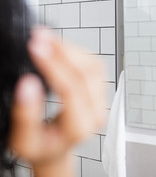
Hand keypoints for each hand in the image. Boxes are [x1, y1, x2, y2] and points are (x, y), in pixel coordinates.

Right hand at [10, 28, 105, 175]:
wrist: (55, 149)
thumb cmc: (42, 145)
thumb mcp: (24, 140)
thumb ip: (26, 114)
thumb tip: (28, 84)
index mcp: (79, 127)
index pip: (71, 89)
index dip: (53, 65)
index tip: (35, 47)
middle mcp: (96, 113)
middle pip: (87, 72)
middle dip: (62, 50)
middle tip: (40, 36)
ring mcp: (101, 101)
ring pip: (94, 65)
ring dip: (70, 48)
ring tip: (47, 38)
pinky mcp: (99, 90)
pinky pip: (94, 64)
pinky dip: (76, 51)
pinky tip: (59, 47)